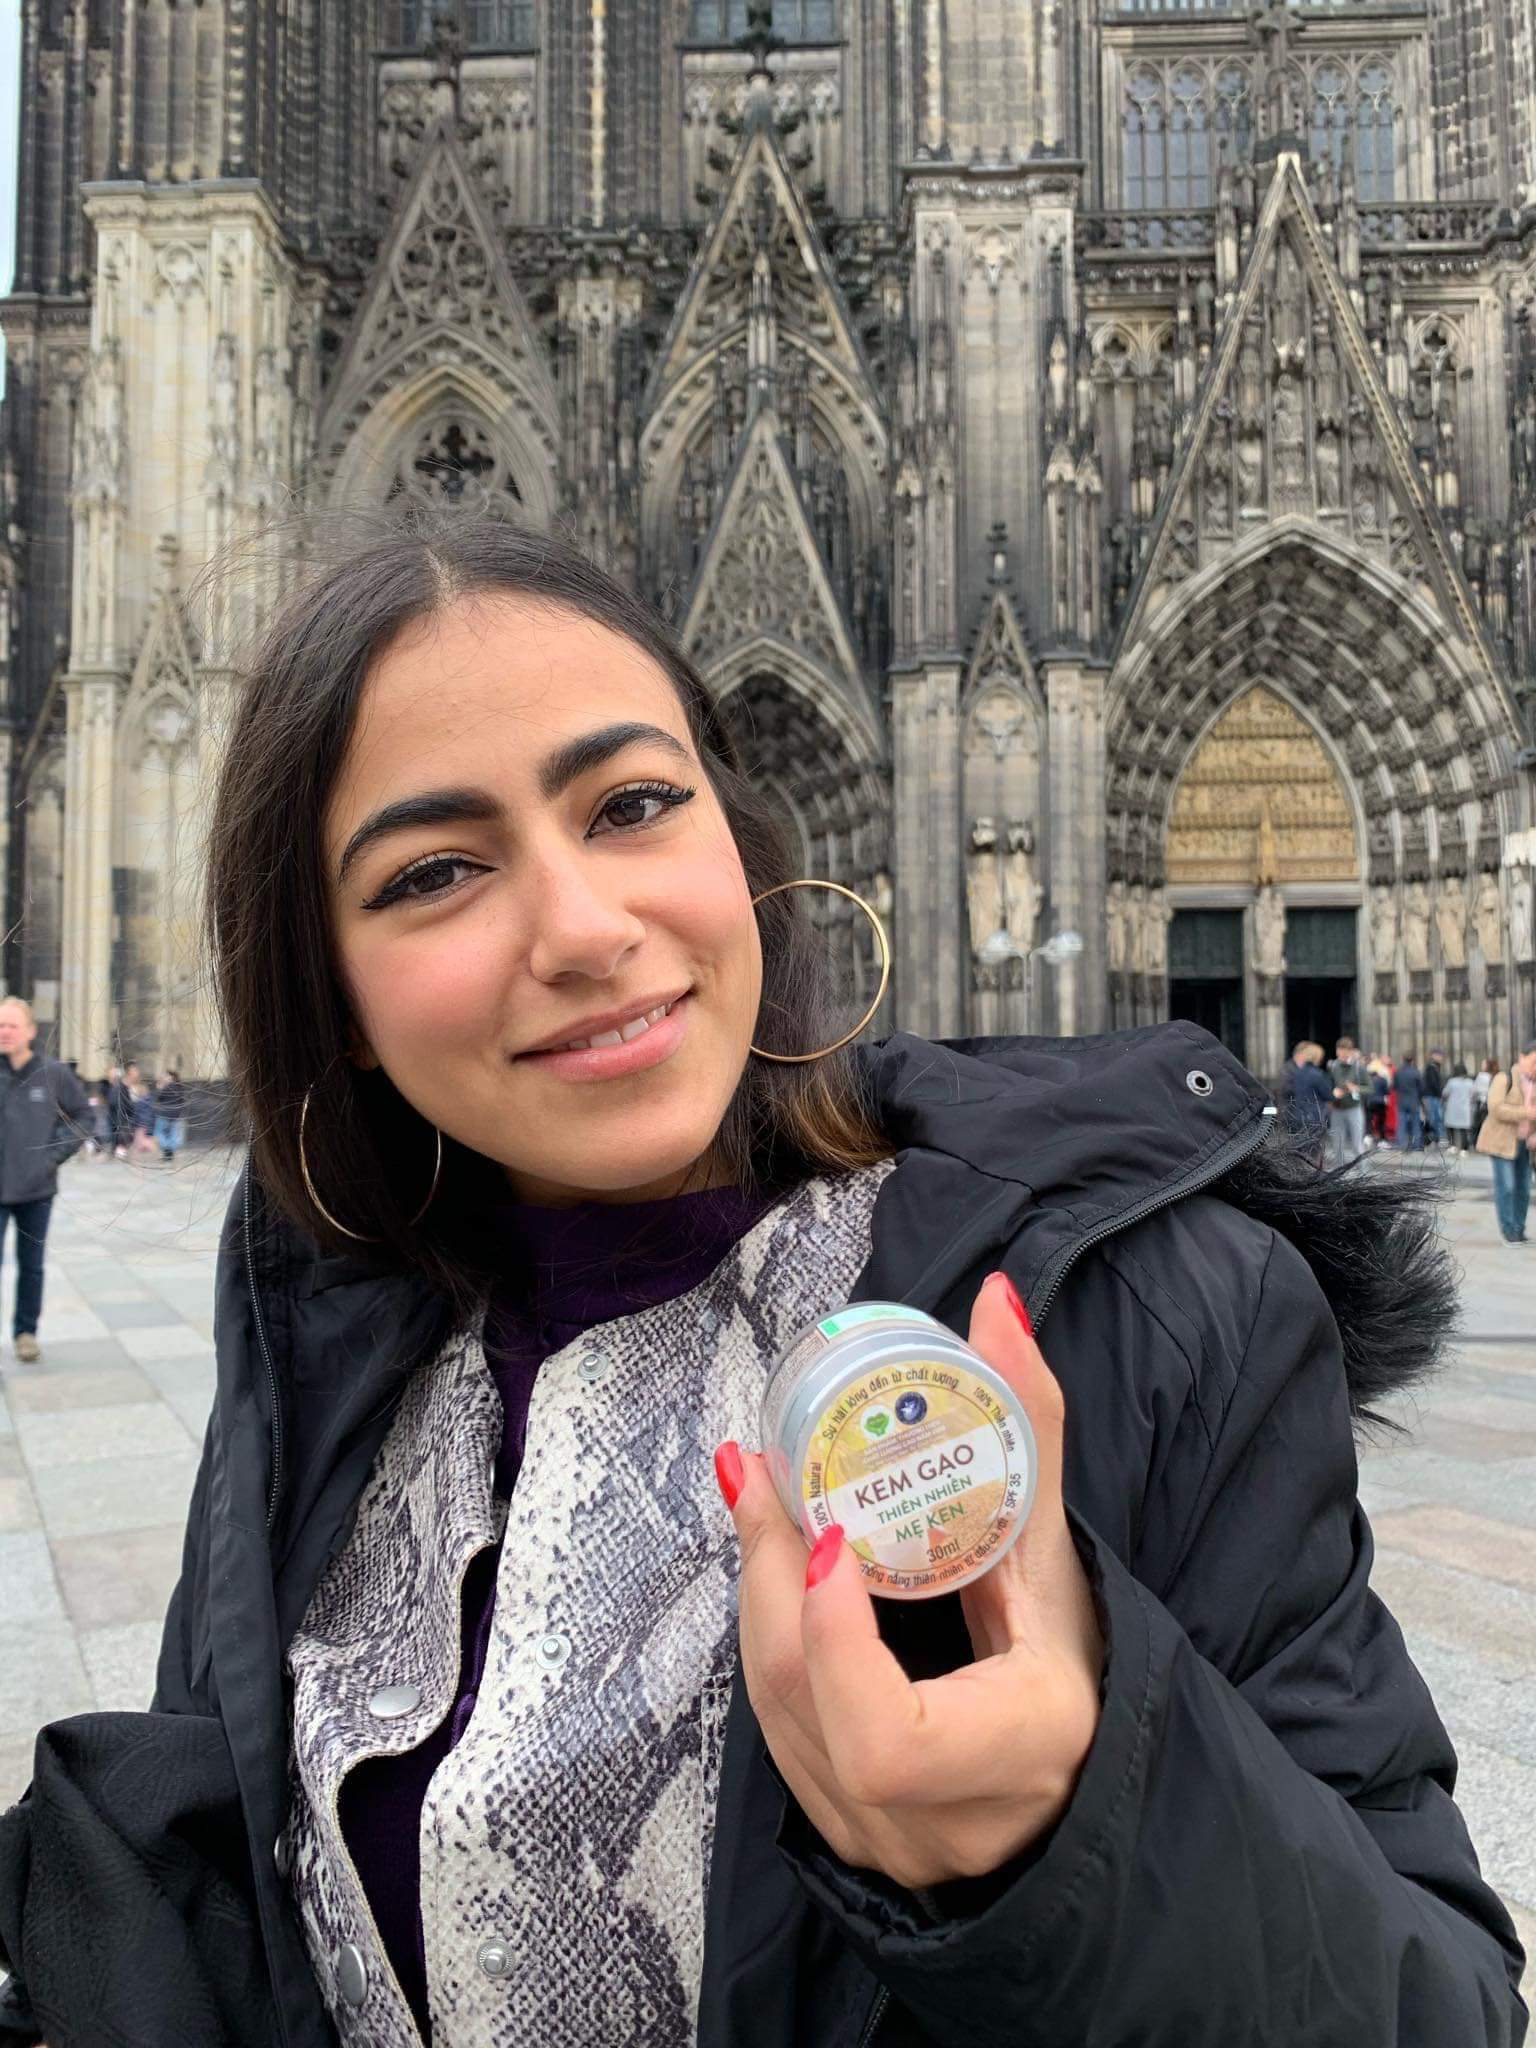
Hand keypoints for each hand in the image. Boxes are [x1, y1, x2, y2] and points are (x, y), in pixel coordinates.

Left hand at [714, 1272, 1103, 1891]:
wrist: (1072, 1777)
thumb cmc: (1075, 1662)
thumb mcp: (1058, 1552)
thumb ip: (1029, 1426)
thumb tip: (998, 1299)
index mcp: (1016, 1751)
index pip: (888, 1737)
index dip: (836, 1642)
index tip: (828, 1537)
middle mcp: (940, 1820)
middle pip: (809, 1706)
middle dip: (770, 1580)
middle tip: (762, 1472)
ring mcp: (881, 1838)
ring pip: (777, 1717)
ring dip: (757, 1597)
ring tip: (760, 1494)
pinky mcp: (841, 1827)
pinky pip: (779, 1728)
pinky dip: (769, 1636)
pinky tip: (773, 1563)